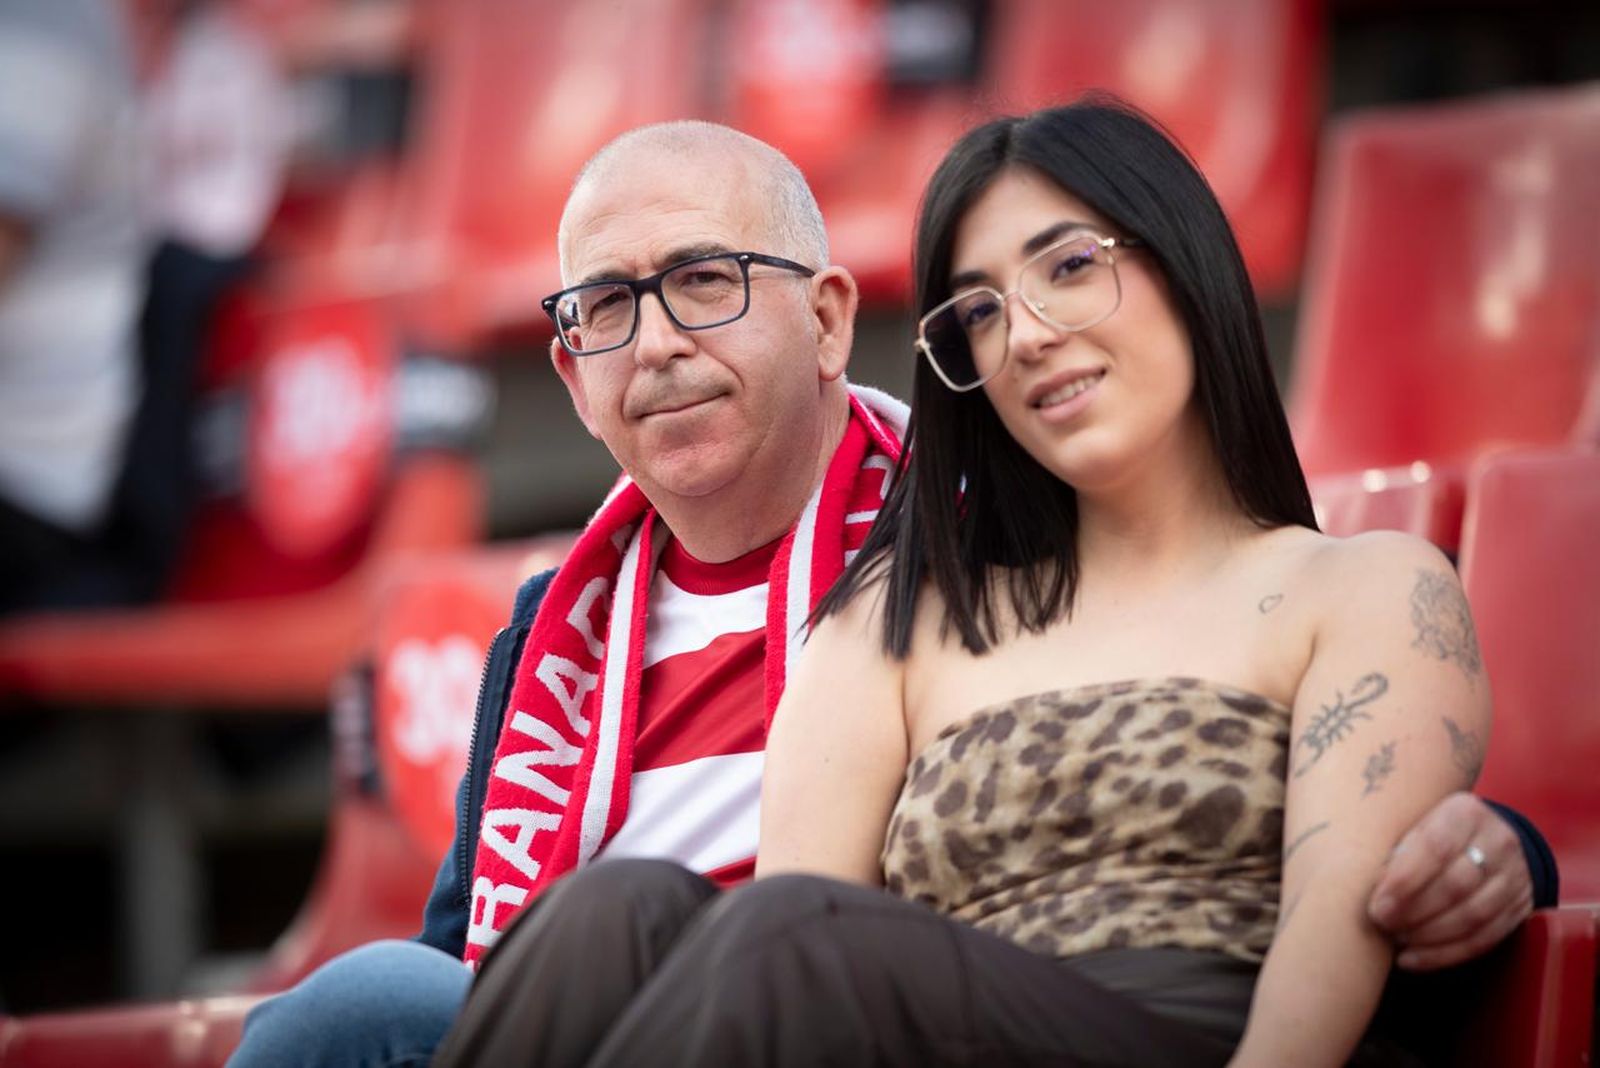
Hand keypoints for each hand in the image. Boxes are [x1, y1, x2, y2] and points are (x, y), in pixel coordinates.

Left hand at [1366, 792, 1533, 970]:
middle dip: (1414, 911)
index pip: (1435, 848)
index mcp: (1465, 813)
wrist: (1489, 836)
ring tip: (1396, 941)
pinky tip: (1413, 958)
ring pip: (1473, 916)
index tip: (1377, 904)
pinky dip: (1445, 954)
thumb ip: (1396, 845)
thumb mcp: (1416, 821)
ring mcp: (1515, 877)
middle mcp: (1498, 842)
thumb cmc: (1433, 830)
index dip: (1404, 880)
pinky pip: (1484, 939)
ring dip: (1429, 936)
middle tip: (1382, 923)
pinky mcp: (1519, 908)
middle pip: (1456, 885)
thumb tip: (1355, 880)